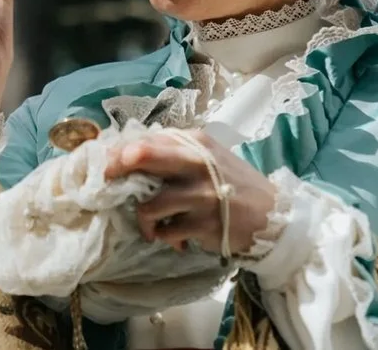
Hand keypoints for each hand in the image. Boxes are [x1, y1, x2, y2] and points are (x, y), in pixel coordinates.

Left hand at [105, 129, 276, 255]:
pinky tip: (178, 239)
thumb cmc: (233, 184)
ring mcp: (201, 194)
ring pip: (149, 205)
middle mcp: (197, 162)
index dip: (119, 152)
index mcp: (195, 142)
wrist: (272, 215)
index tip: (107, 165)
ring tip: (152, 227)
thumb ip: (175, 153)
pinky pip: (167, 232)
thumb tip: (129, 154)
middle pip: (143, 155)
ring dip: (144, 221)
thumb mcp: (208, 158)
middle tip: (105, 183)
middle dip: (115, 168)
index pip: (148, 139)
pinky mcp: (204, 223)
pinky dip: (166, 238)